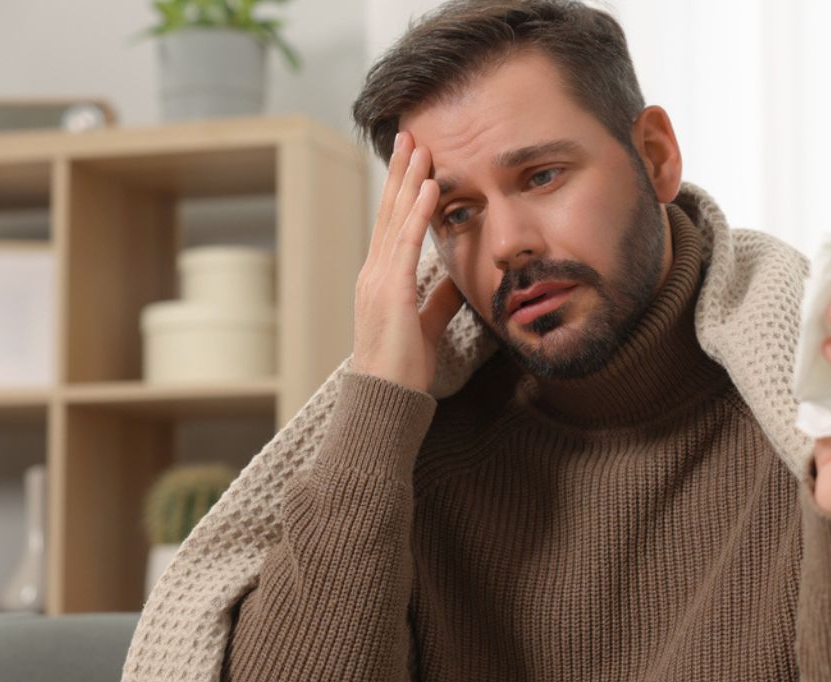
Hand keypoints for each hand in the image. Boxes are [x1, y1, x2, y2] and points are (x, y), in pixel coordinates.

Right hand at [351, 130, 462, 393]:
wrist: (386, 397)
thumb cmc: (403, 368)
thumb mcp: (426, 325)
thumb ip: (438, 300)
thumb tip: (455, 280)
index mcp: (382, 279)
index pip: (393, 224)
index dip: (403, 191)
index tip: (414, 161)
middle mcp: (375, 272)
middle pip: (389, 210)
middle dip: (401, 171)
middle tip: (410, 135)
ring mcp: (379, 279)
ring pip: (395, 217)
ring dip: (409, 178)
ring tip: (420, 145)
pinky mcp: (392, 290)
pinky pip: (406, 242)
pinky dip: (418, 211)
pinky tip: (430, 186)